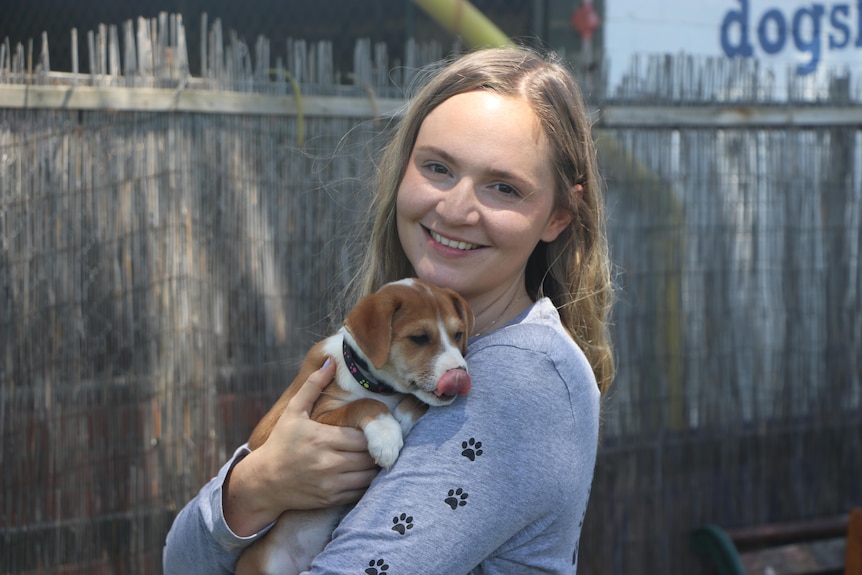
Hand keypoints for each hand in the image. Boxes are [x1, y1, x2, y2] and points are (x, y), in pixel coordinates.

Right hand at [223, 358, 378, 535]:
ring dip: (375, 465)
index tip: (372, 428)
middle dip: (377, 448)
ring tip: (375, 455)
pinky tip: (363, 472)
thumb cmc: (280, 443)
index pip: (362, 436)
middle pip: (369, 455)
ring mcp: (330, 483)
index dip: (371, 432)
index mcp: (322, 439)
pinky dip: (367, 483)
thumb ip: (313, 386)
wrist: (263, 482)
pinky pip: (360, 492)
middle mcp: (328, 462)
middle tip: (379, 441)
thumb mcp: (293, 412)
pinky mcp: (331, 499)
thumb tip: (330, 361)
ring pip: (368, 475)